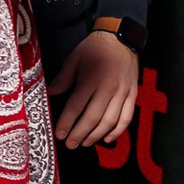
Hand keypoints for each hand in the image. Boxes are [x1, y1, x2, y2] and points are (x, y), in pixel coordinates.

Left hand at [48, 30, 139, 148]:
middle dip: (80, 134)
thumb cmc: (94, 49)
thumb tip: (50, 94)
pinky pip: (127, 117)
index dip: (67, 122)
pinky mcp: (133, 94)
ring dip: (96, 135)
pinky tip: (107, 138)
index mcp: (91, 79)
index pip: (76, 106)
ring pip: (110, 121)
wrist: (120, 39)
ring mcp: (123, 92)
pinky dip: (118, 131)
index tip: (59, 134)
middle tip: (70, 144)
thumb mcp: (74, 60)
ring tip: (85, 143)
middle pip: (93, 117)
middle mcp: (108, 87)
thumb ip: (62, 79)